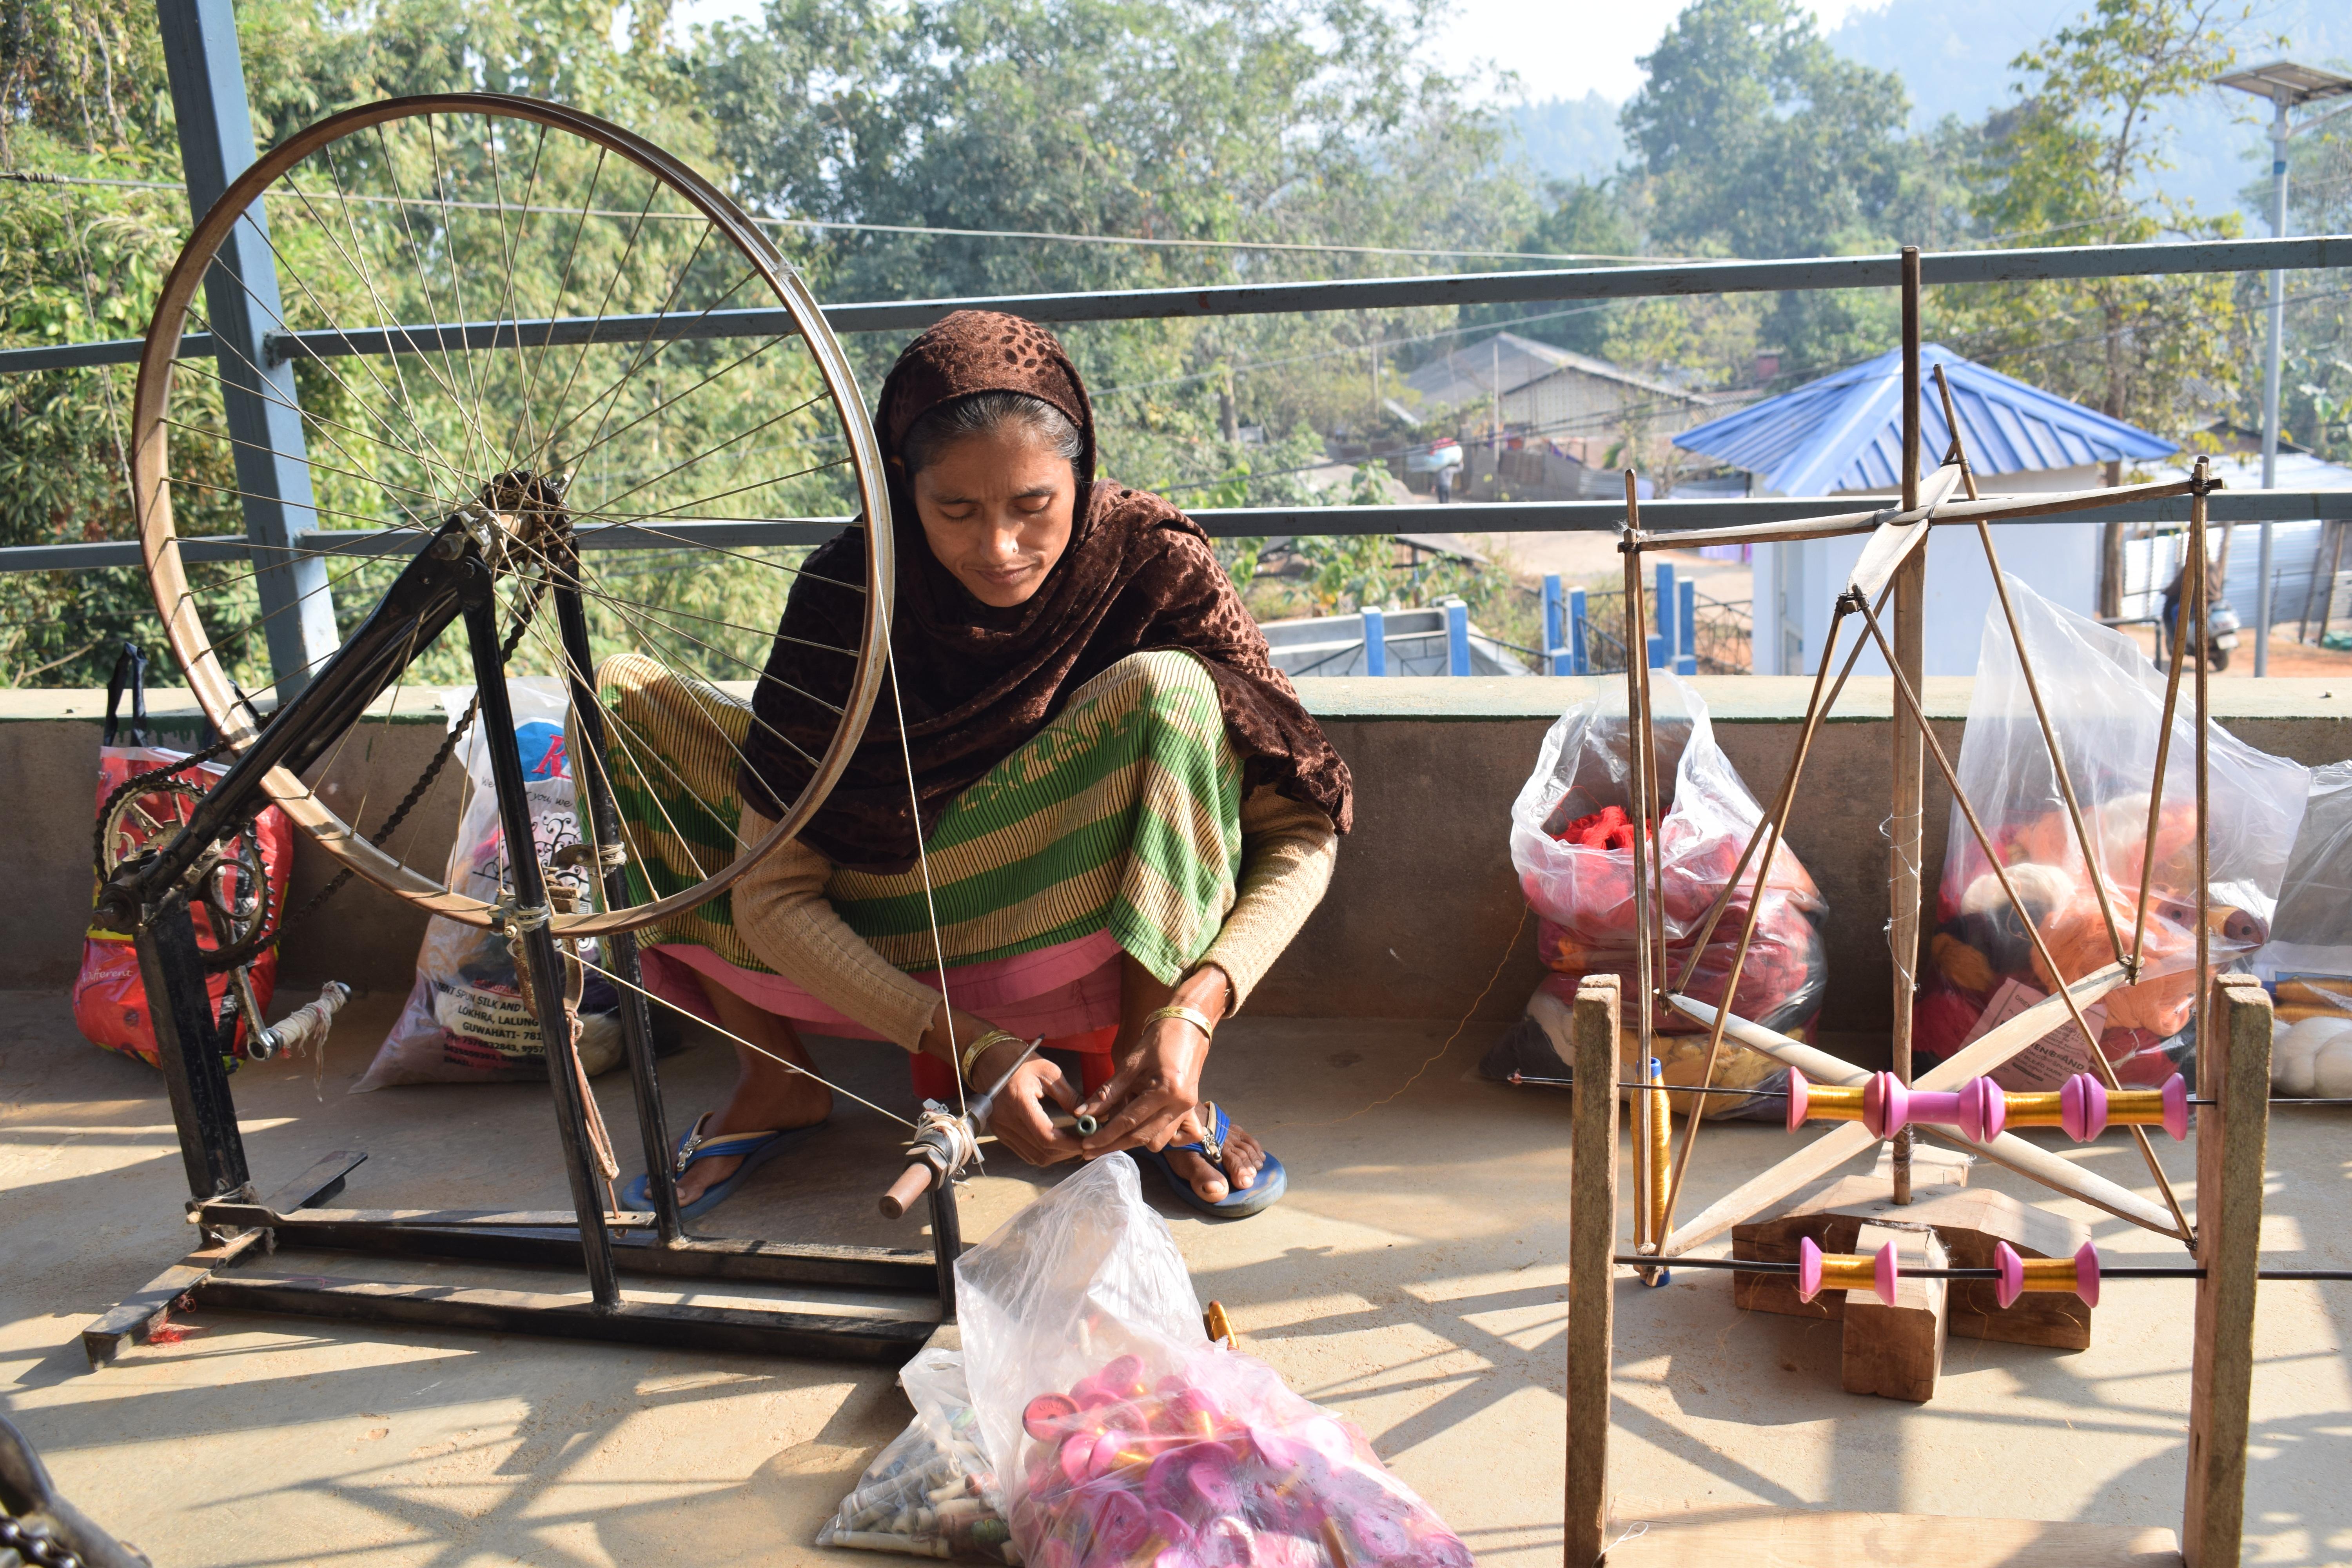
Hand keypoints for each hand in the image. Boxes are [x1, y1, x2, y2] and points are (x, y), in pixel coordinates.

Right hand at [985, 1054, 1083, 1165]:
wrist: (991, 1060)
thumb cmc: (1022, 1062)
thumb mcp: (1049, 1072)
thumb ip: (1069, 1097)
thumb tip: (1087, 1118)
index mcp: (1019, 1101)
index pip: (1046, 1135)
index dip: (1069, 1143)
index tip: (1086, 1140)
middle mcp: (1006, 1119)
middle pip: (1042, 1150)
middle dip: (1067, 1151)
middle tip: (1085, 1142)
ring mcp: (1000, 1129)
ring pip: (1035, 1157)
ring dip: (1057, 1155)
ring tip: (1073, 1143)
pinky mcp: (1000, 1133)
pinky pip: (1026, 1154)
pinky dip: (1045, 1153)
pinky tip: (1057, 1143)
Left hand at [1078, 968, 1228, 1158]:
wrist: (1187, 1028)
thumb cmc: (1157, 1041)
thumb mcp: (1129, 1064)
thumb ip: (1107, 1092)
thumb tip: (1083, 1113)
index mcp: (1166, 1089)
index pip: (1129, 1122)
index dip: (1105, 1136)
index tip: (1086, 1144)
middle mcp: (1180, 1104)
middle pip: (1142, 1138)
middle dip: (1114, 1145)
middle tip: (1090, 1150)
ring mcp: (1187, 1109)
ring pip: (1157, 1141)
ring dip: (1133, 1142)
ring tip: (1113, 1133)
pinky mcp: (1189, 1110)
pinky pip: (1172, 1136)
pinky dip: (1155, 1137)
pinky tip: (1142, 1128)